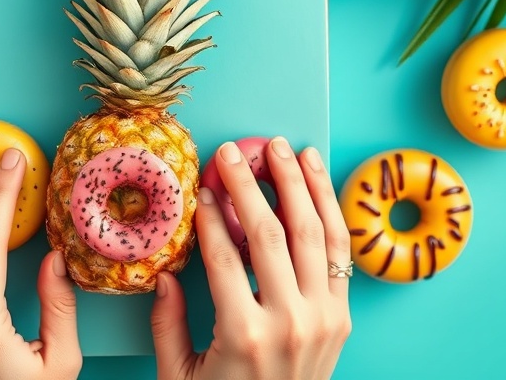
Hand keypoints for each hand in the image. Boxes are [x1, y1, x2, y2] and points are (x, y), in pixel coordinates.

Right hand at [151, 137, 350, 379]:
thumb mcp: (179, 375)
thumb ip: (167, 323)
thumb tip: (163, 274)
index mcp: (242, 334)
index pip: (223, 255)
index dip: (210, 215)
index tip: (201, 188)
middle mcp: (289, 321)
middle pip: (269, 232)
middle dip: (250, 184)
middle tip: (235, 151)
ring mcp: (323, 318)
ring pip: (314, 232)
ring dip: (299, 183)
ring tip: (284, 148)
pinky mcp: (343, 317)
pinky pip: (341, 251)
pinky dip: (331, 209)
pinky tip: (318, 178)